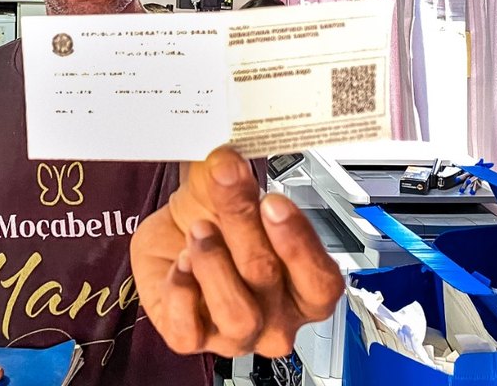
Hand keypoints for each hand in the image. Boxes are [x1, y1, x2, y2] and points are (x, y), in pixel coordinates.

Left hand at [131, 146, 343, 357]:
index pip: (321, 281)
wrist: (175, 230)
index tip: (272, 202)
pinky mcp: (191, 338)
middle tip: (225, 185)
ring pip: (237, 315)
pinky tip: (178, 262)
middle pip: (268, 279)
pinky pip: (188, 327)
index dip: (298, 242)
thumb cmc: (216, 216)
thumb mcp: (227, 189)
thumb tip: (226, 159)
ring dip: (213, 262)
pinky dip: (181, 289)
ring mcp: (235, 335)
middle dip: (242, 224)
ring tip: (199, 229)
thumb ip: (233, 176)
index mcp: (305, 290)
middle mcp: (277, 319)